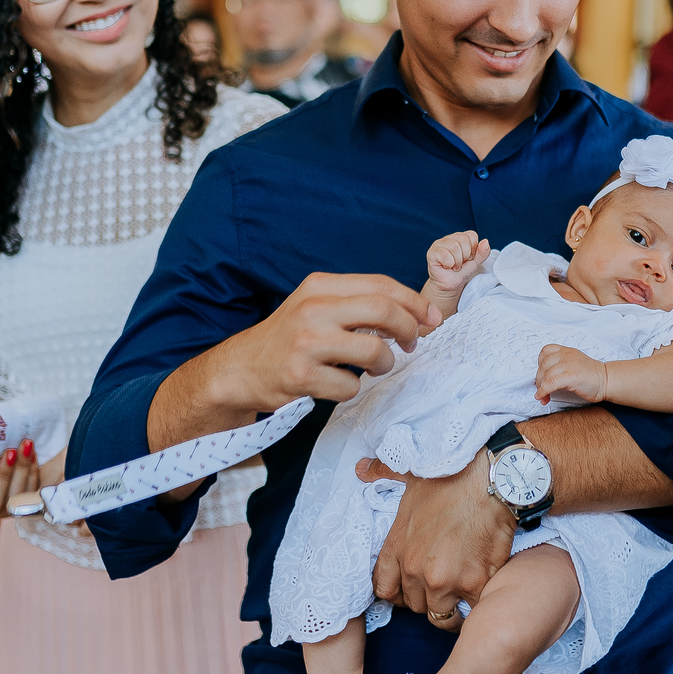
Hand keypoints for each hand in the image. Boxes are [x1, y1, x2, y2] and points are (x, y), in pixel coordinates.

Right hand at [164, 273, 440, 438]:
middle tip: (413, 343)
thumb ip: (357, 303)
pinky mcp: (302, 376)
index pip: (381, 285)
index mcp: (320, 285)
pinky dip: (352, 389)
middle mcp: (313, 309)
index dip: (414, 302)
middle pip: (383, 311)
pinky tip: (338, 383)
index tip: (430, 319)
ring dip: (385, 364)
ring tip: (376, 367)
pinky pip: (351, 386)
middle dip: (409, 329)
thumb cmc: (289, 338)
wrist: (242, 369)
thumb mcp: (317, 306)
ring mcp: (306, 343)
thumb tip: (416, 313)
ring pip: (374, 351)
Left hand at [358, 449, 514, 620]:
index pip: (384, 589)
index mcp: (397, 547)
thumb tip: (362, 469)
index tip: (411, 589)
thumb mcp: (408, 474)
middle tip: (442, 585)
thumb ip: (382, 474)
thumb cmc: (450, 474)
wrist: (488, 478)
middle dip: (427, 597)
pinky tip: (482, 589)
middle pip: (415, 605)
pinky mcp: (474, 584)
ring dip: (451, 607)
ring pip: (441, 615)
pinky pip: (470, 610)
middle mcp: (415, 570)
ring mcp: (444, 580)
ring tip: (462, 594)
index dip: (398, 594)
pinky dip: (476, 603)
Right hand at [426, 231, 490, 294]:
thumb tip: (485, 241)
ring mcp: (439, 244)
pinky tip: (446, 266)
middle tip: (460, 264)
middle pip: (463, 240)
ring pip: (454, 247)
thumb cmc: (461, 272)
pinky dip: (449, 264)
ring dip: (457, 262)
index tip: (468, 259)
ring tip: (453, 266)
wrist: (450, 285)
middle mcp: (449, 238)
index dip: (473, 250)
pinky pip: (445, 255)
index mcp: (460, 237)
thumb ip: (483, 252)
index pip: (472, 235)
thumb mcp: (476, 262)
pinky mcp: (432, 252)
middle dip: (465, 256)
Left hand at [535, 343, 605, 404]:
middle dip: (539, 379)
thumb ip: (560, 365)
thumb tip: (542, 378)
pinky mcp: (572, 376)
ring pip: (546, 375)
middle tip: (541, 390)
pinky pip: (551, 383)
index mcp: (567, 351)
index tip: (542, 374)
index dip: (539, 363)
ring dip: (541, 388)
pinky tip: (543, 397)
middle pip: (543, 365)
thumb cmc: (591, 376)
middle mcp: (567, 355)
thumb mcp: (574, 363)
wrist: (607, 381)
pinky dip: (543, 391)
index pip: (546, 351)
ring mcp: (570, 365)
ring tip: (543, 397)